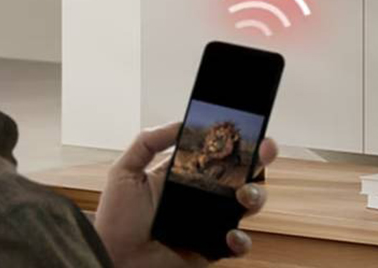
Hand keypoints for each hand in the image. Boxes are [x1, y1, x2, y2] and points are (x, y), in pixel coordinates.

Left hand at [95, 121, 278, 265]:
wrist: (113, 260)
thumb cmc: (115, 221)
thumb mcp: (125, 172)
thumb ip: (147, 141)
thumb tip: (181, 123)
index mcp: (187, 174)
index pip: (220, 152)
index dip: (239, 140)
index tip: (251, 130)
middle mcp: (205, 195)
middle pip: (243, 173)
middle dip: (260, 160)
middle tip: (263, 152)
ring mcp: (212, 221)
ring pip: (249, 204)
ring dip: (256, 195)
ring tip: (243, 195)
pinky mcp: (213, 248)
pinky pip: (239, 243)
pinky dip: (242, 240)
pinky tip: (230, 235)